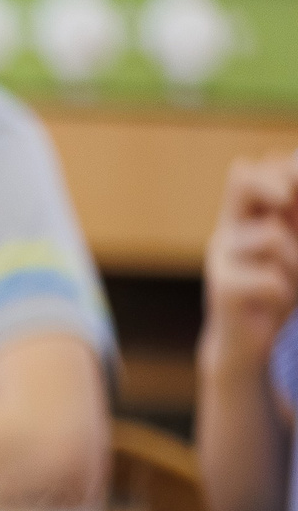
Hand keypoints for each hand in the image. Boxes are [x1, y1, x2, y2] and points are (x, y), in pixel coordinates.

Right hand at [202, 154, 297, 374]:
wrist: (248, 343)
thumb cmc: (279, 287)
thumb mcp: (294, 244)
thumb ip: (297, 216)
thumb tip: (289, 189)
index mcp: (246, 214)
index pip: (258, 169)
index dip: (288, 167)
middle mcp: (228, 229)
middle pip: (241, 179)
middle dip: (275, 183)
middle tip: (286, 200)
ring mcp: (221, 258)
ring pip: (271, 236)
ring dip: (296, 261)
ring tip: (292, 282)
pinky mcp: (222, 290)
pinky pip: (269, 279)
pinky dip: (284, 292)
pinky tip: (275, 303)